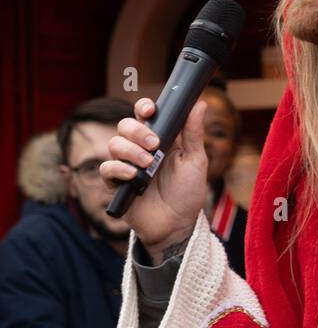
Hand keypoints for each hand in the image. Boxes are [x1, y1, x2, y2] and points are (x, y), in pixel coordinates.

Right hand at [100, 96, 208, 254]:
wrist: (178, 224)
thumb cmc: (188, 192)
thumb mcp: (196, 161)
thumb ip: (193, 133)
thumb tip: (200, 103)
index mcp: (159, 138)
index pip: (144, 115)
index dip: (143, 107)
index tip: (150, 110)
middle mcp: (140, 149)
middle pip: (125, 126)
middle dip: (137, 131)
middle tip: (155, 144)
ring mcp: (127, 165)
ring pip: (114, 144)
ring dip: (131, 151)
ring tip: (148, 164)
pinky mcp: (117, 184)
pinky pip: (107, 169)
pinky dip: (118, 169)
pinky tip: (133, 176)